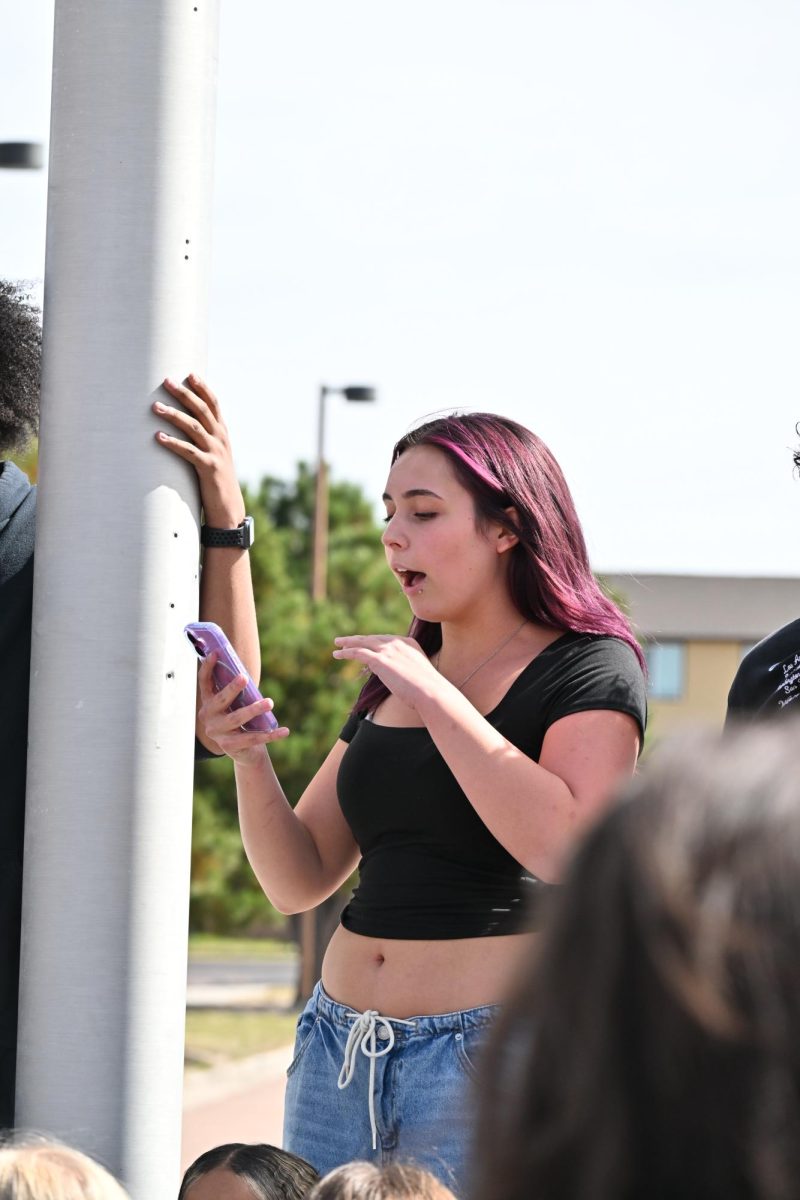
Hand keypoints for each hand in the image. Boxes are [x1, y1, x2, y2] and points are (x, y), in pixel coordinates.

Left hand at [153, 374, 244, 525]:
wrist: (229, 507)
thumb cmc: (216, 480)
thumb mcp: (214, 454)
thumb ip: (204, 438)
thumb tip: (186, 422)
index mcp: (222, 433)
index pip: (214, 404)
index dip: (203, 388)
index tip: (189, 373)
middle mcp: (221, 439)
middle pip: (202, 410)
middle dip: (184, 394)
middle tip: (166, 381)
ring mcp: (216, 453)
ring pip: (194, 428)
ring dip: (174, 415)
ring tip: (155, 407)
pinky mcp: (208, 468)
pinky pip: (189, 452)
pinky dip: (173, 443)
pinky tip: (158, 437)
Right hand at [198, 652, 288, 765]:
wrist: (244, 752)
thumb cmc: (241, 721)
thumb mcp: (236, 705)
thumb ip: (238, 691)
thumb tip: (247, 672)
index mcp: (208, 703)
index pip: (204, 683)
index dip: (208, 668)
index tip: (215, 653)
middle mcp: (208, 718)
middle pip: (220, 700)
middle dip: (232, 688)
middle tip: (244, 677)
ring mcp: (217, 733)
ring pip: (236, 719)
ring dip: (254, 709)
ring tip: (270, 702)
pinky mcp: (231, 746)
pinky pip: (253, 739)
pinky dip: (271, 735)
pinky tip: (285, 731)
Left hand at [332, 634, 442, 710]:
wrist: (431, 691)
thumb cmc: (429, 689)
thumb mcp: (418, 674)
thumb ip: (407, 670)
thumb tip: (397, 677)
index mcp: (409, 643)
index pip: (387, 640)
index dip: (374, 642)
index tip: (366, 644)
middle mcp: (398, 643)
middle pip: (373, 638)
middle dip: (359, 638)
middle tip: (346, 639)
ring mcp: (388, 650)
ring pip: (363, 643)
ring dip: (348, 643)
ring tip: (338, 644)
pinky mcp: (380, 660)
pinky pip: (358, 653)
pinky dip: (346, 652)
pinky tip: (338, 654)